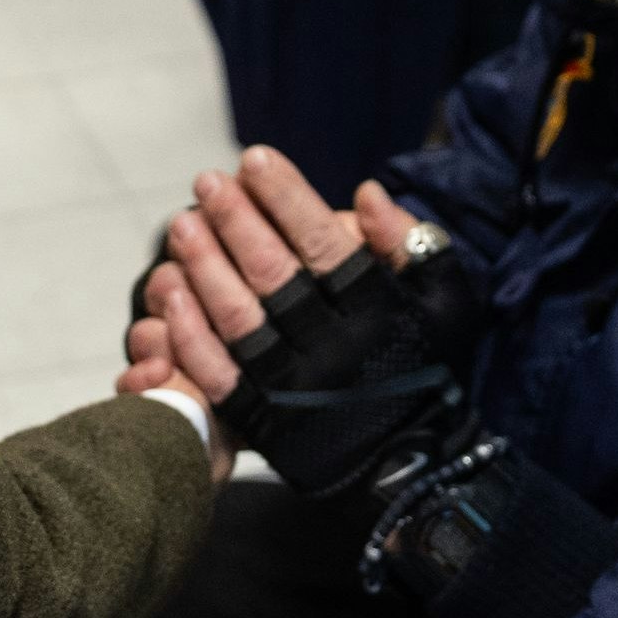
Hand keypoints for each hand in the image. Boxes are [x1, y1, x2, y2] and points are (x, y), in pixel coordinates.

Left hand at [131, 148, 483, 496]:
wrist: (411, 460)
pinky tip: (172, 294)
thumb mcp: (446, 301)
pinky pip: (219, 375)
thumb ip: (411, 243)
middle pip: (275, 276)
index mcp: (379, 314)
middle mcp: (335, 351)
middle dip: (237, 221)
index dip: (287, 199)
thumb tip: (365, 192)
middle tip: (206, 182)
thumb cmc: (426, 363)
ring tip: (183, 224)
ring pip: (240, 320)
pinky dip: (191, 335)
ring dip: (205, 267)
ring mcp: (296, 390)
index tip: (254, 158)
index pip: (325, 245)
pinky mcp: (266, 423)